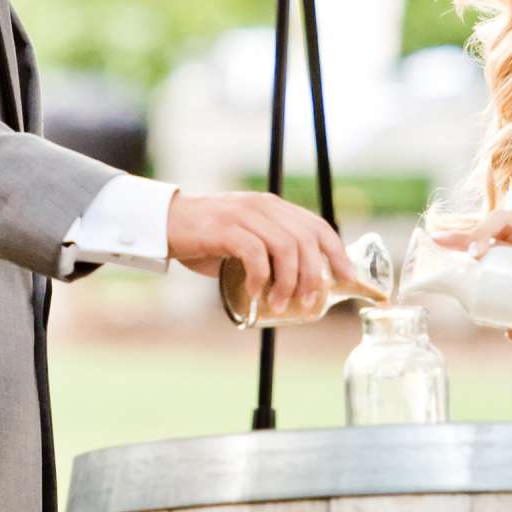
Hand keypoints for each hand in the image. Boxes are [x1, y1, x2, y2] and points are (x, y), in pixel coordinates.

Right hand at [167, 191, 356, 317]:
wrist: (164, 224)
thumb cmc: (206, 238)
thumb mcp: (245, 238)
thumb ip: (269, 251)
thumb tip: (298, 285)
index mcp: (273, 207)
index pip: (317, 225)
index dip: (336, 252)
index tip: (347, 278)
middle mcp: (263, 206)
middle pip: (305, 240)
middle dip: (313, 276)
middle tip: (307, 303)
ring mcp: (244, 215)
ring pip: (285, 247)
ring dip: (288, 282)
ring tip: (280, 304)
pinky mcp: (224, 228)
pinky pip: (255, 254)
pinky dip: (260, 278)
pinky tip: (254, 294)